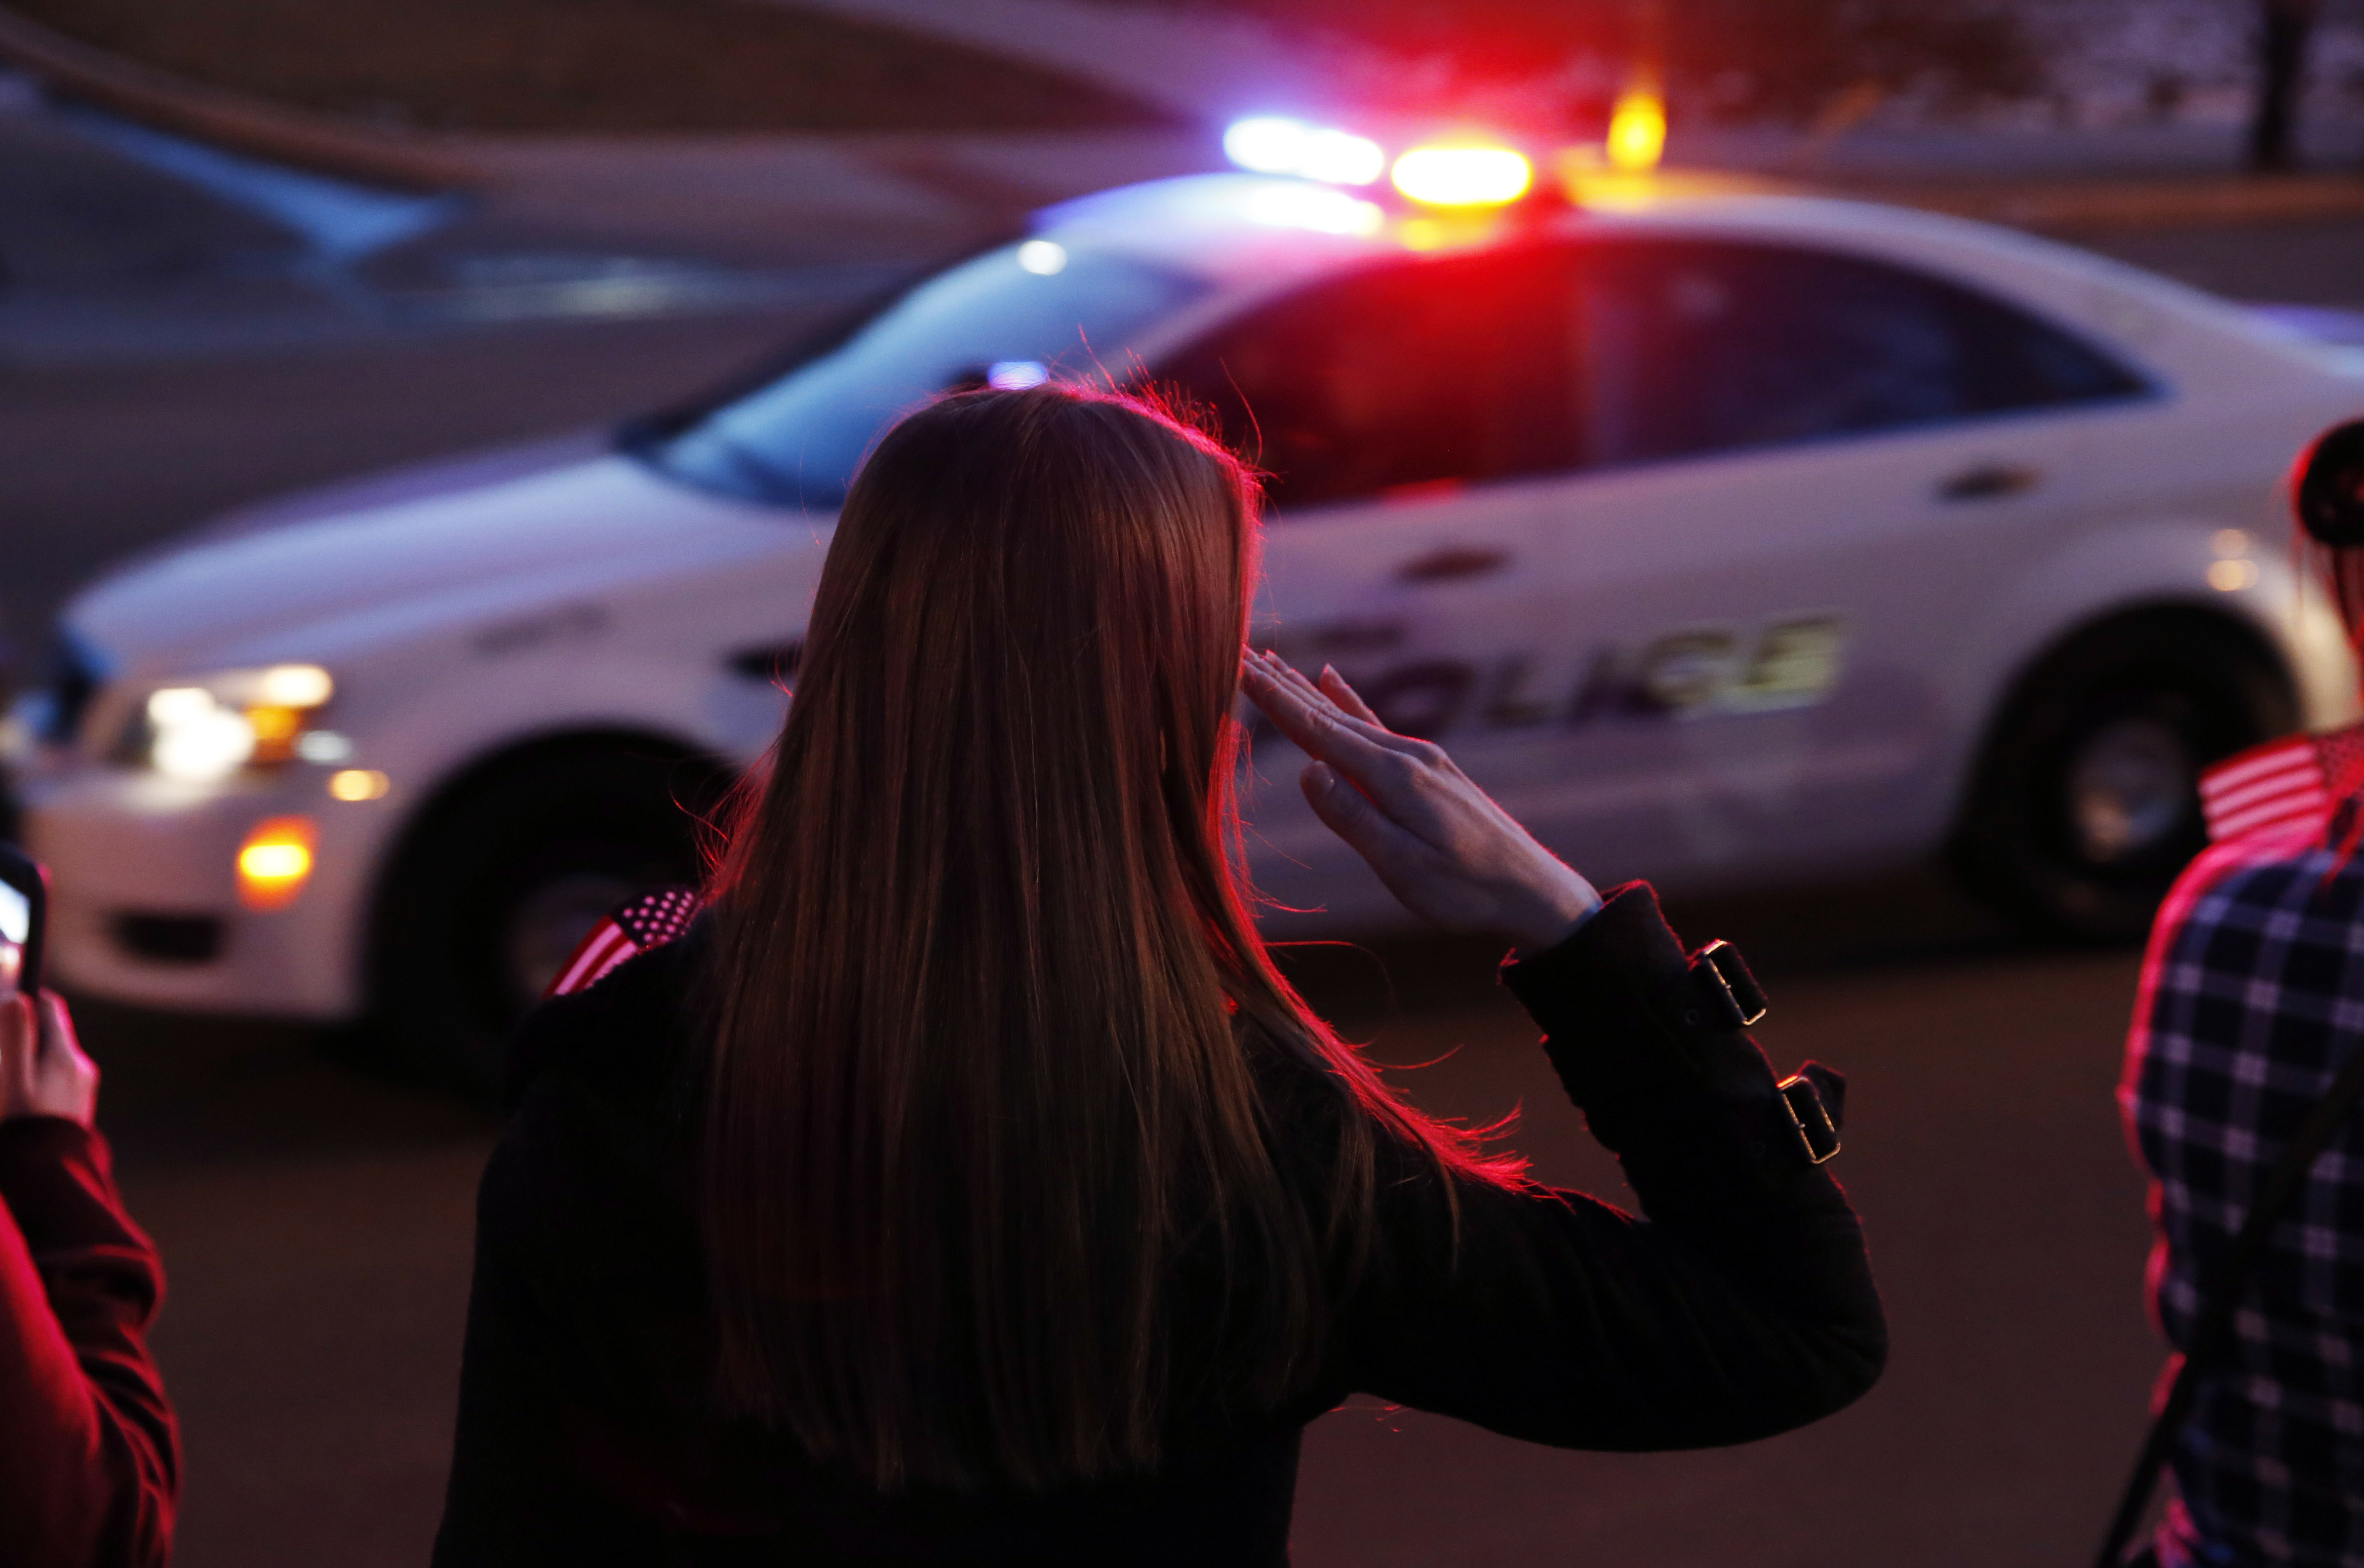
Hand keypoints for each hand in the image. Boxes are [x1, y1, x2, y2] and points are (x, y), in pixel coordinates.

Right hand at [0, 990, 97, 1126]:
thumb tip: (16, 996)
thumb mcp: (10, 1079)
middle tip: (2, 1046)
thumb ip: (14, 1036)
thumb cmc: (21, 1129)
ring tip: (8, 1083)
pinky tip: (17, 1104)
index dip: (22, 998)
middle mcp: (79, 1068)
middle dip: (21, 1033)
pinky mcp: (75, 1112)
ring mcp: (80, 1091)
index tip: (4, 1001)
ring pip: (49, 1061)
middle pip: (48, 1033)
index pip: (47, 1007)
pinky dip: (33, 1084)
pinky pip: (53, 1085)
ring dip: (25, 1061)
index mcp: (64, 1055)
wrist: (50, 1182)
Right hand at [1241, 649, 1601, 952]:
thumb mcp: (1404, 867)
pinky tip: (1330, 678)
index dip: (1275, 702)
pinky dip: (1347, 700)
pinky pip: (1375, 724)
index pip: (1319, 733)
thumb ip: (1354, 818)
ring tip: (1270, 660)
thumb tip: (1306, 771)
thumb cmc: (1466, 890)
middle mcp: (1406, 755)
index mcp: (1394, 778)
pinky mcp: (1428, 766)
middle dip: (1280, 686)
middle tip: (1237, 651)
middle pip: (1328, 715)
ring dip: (1304, 689)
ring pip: (1347, 716)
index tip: (1237, 667)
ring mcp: (1420, 756)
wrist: (1532, 888)